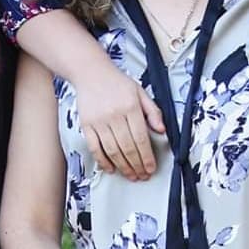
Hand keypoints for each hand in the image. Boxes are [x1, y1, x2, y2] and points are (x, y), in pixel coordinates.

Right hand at [74, 61, 163, 180]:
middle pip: (128, 147)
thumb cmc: (116, 83)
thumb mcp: (140, 92)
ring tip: (131, 175)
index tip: (151, 168)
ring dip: (123, 166)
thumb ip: (153, 111)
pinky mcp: (86, 125)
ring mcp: (99, 121)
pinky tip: (111, 168)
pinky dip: (103, 160)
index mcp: (130, 107)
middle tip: (142, 175)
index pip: (141, 138)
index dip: (147, 157)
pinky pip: (95, 147)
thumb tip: (162, 130)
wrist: (91, 72)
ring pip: (112, 150)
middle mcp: (115, 115)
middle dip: (137, 165)